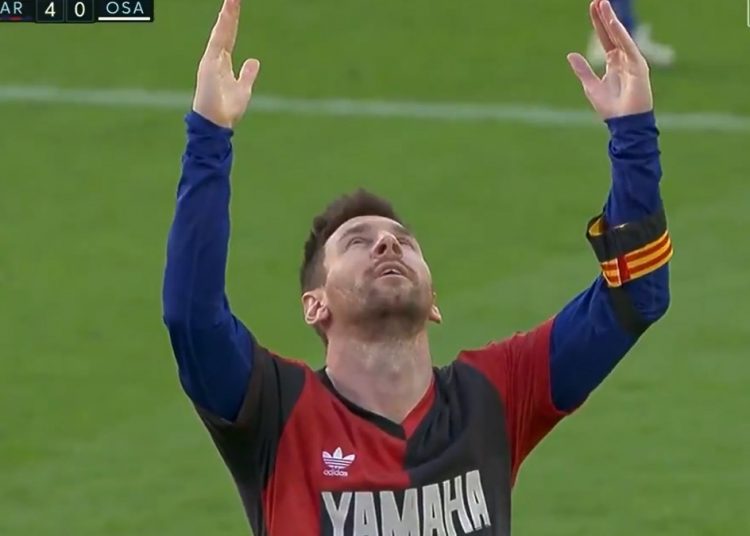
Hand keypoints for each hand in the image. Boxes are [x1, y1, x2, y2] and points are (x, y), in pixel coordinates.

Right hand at [193, 0, 259, 128]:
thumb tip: (254, 61)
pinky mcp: (209, 64)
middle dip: (229, 13)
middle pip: (224, 30)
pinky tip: (227, 13)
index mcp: (222, 62)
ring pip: (221, 32)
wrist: (216, 123)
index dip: (233, 21)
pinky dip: (223, 27)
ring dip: (227, 15)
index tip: (236, 5)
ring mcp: (211, 60)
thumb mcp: (243, 89)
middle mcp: (215, 58)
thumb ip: (247, 74)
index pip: (229, 36)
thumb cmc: (227, 110)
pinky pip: (218, 41)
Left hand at [567, 0, 652, 119]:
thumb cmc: (610, 108)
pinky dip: (621, 34)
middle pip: (613, 33)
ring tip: (603, 5)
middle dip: (605, 17)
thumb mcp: (591, 86)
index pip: (605, 38)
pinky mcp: (639, 66)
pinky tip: (613, 23)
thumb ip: (582, 70)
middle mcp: (624, 58)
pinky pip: (628, 46)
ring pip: (620, 36)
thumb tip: (570, 54)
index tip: (593, 8)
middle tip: (597, 1)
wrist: (624, 123)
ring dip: (611, 20)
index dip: (598, 23)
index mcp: (614, 63)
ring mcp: (633, 61)